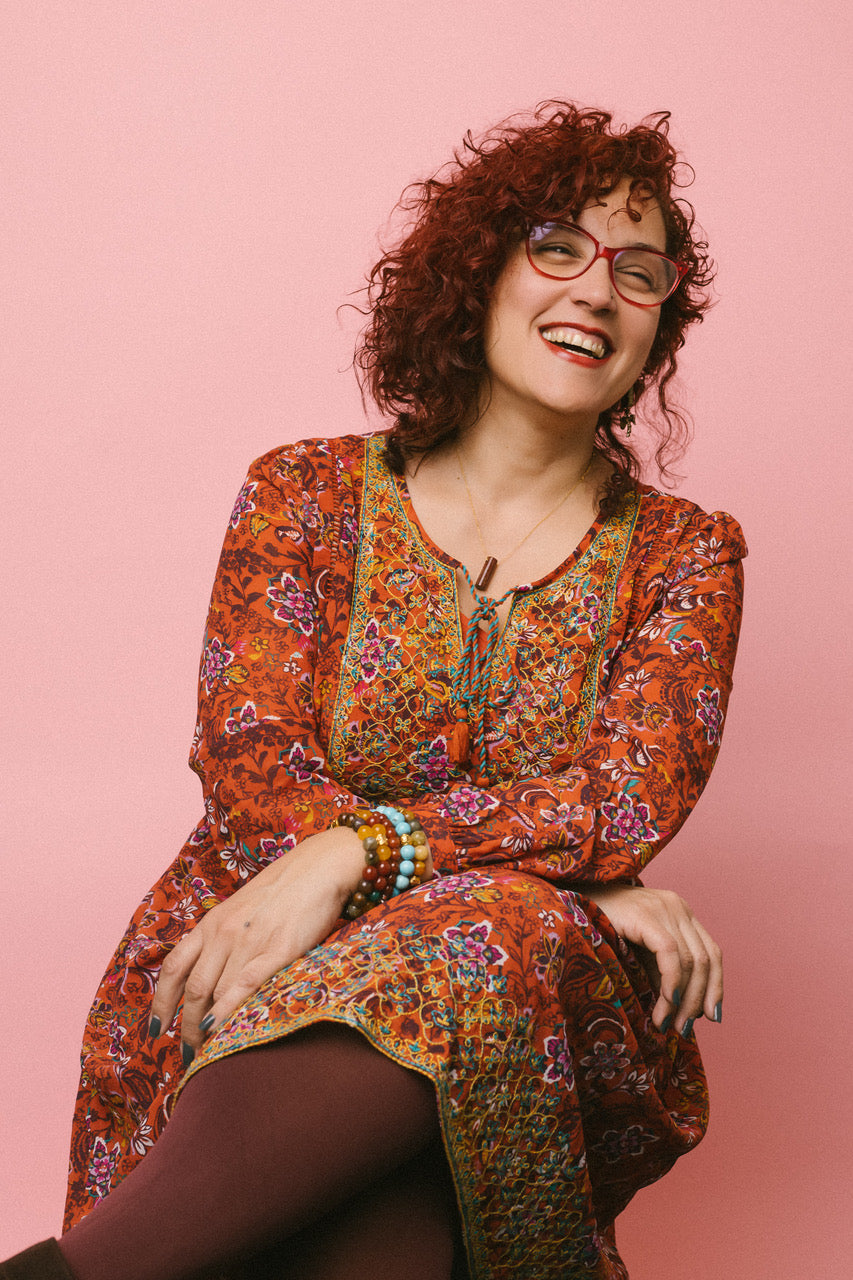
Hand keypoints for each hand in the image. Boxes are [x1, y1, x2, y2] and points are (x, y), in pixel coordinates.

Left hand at [149, 826, 364, 1060]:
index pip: (174, 967)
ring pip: (216, 992)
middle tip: (188, 1054)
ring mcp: (250, 941)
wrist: (320, 866)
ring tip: (209, 1053)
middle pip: (193, 989)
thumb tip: (214, 976)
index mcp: (213, 921)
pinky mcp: (279, 949)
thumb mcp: (244, 909)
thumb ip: (226, 938)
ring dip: (208, 1028)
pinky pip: (245, 985)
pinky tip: (222, 1029)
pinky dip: (229, 1010)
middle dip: (186, 1027)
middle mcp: (224, 932)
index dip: (161, 1002)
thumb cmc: (285, 889)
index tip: (155, 1029)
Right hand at [576, 884, 722, 1034]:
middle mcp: (677, 906)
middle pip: (705, 959)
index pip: (712, 953)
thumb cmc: (603, 927)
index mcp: (681, 912)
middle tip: (683, 1029)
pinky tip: (663, 1004)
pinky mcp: (645, 915)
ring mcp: (663, 907)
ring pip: (691, 960)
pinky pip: (670, 954)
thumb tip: (683, 1009)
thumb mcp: (640, 952)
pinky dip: (671, 983)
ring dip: (681, 1000)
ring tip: (665, 1023)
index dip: (715, 987)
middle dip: (697, 999)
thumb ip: (663, 972)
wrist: (571, 900)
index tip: (710, 1017)